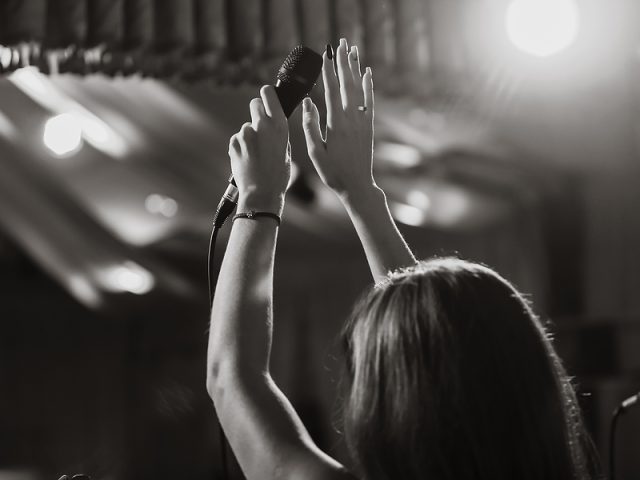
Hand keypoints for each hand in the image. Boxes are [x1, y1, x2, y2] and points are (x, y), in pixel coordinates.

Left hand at [229, 85, 289, 214]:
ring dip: (249, 136)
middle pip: (255, 104)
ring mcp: (246, 134)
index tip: (266, 95)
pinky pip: (238, 139)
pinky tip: (247, 159)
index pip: (269, 95)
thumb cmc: (278, 176)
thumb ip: (278, 134)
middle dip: (257, 110)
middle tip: (260, 125)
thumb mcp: (286, 152)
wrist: (261, 193)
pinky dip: (241, 146)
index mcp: (279, 126)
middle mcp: (262, 125)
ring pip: (246, 126)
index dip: (267, 94)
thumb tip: (271, 124)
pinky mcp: (234, 142)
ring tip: (255, 155)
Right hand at [302, 38, 375, 200]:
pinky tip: (367, 73)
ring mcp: (362, 121)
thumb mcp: (315, 152)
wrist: (357, 185)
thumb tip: (308, 103)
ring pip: (359, 89)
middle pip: (346, 84)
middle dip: (343, 62)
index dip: (329, 70)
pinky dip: (368, 86)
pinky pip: (369, 101)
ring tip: (352, 50)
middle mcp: (351, 119)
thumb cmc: (333, 172)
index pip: (331, 91)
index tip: (326, 54)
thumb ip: (311, 126)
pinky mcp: (368, 126)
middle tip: (340, 43)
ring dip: (355, 68)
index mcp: (335, 124)